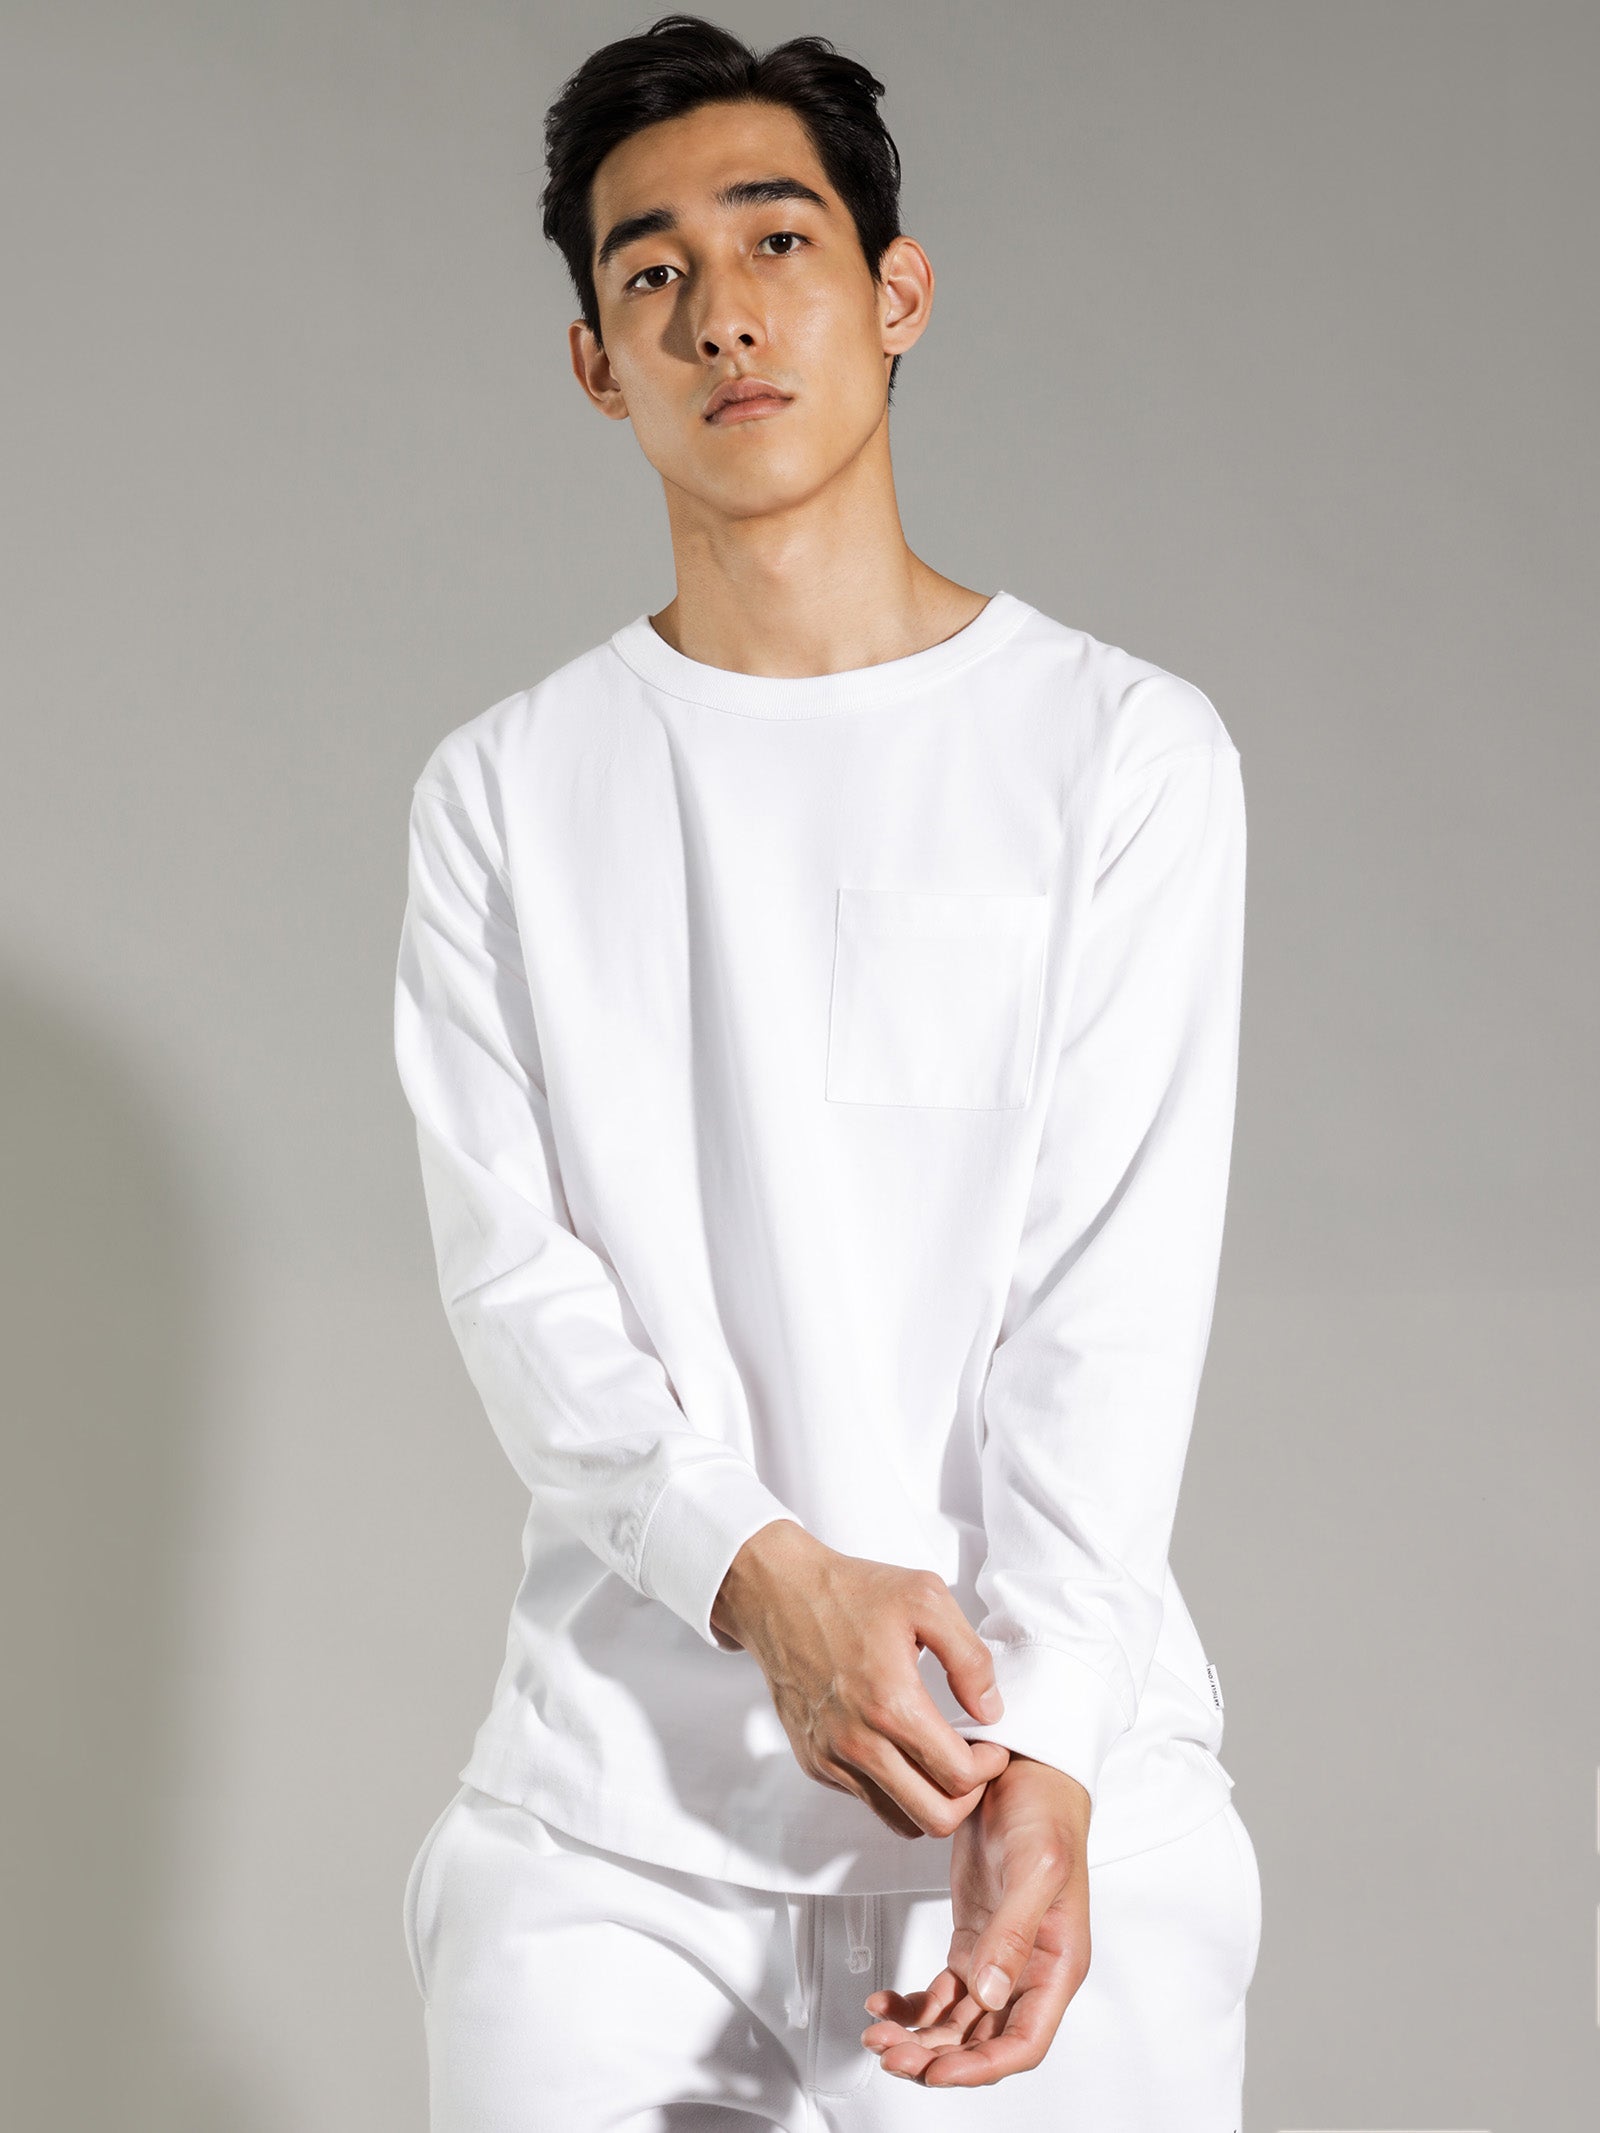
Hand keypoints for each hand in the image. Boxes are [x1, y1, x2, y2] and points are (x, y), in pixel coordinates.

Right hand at [711, 1520, 1012, 1837]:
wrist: (779, 1595)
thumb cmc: (852, 1592)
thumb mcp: (927, 1599)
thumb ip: (970, 1658)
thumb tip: (989, 1711)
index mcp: (890, 1704)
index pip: (958, 1776)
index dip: (989, 1766)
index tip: (991, 1744)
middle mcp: (857, 1743)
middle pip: (935, 1818)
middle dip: (968, 1796)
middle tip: (971, 1760)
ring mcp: (831, 1758)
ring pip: (901, 1820)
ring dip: (932, 1800)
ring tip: (939, 1759)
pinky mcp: (814, 1762)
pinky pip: (868, 1798)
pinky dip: (895, 1788)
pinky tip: (902, 1747)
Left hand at [861, 1753, 1091, 2084]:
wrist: (1024, 1767)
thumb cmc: (1046, 1812)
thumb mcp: (1035, 1869)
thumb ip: (1013, 1933)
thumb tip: (989, 1995)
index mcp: (1058, 1965)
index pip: (1023, 2042)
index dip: (980, 2068)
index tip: (936, 2073)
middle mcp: (1029, 1971)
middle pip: (982, 2042)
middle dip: (937, 2059)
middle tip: (889, 2055)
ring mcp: (997, 1956)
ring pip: (957, 2023)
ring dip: (918, 2038)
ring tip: (876, 2035)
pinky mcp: (972, 1938)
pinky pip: (941, 1992)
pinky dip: (912, 2005)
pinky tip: (883, 2002)